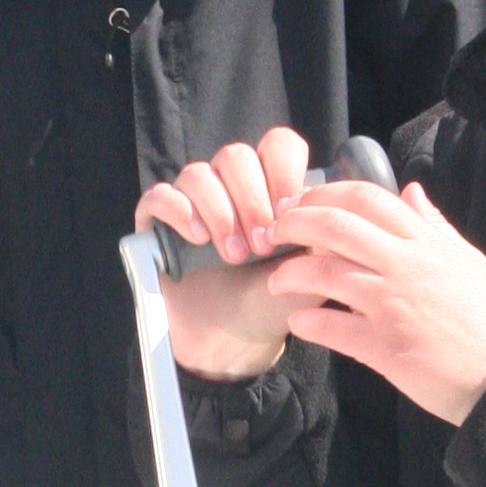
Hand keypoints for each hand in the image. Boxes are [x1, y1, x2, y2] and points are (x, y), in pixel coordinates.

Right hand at [136, 129, 315, 378]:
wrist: (235, 340)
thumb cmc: (274, 300)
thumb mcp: (312, 272)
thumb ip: (324, 239)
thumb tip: (326, 209)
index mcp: (270, 186)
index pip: (277, 145)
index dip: (282, 169)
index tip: (288, 211)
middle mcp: (230, 186)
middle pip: (235, 155)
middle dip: (251, 198)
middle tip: (263, 245)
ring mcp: (192, 203)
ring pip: (198, 174)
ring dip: (220, 211)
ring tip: (235, 254)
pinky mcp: (159, 224)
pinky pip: (159, 196)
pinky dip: (178, 210)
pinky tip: (197, 237)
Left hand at [262, 178, 485, 424]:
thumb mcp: (468, 260)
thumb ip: (435, 225)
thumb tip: (411, 191)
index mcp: (424, 241)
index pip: (366, 197)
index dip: (325, 194)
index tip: (303, 202)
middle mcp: (404, 265)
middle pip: (334, 227)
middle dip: (294, 224)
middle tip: (274, 233)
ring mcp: (391, 305)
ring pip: (324, 273)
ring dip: (290, 274)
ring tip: (275, 282)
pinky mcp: (383, 346)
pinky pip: (331, 327)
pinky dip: (307, 322)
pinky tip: (297, 321)